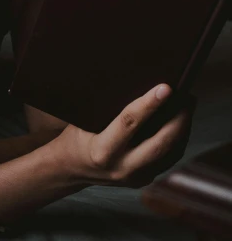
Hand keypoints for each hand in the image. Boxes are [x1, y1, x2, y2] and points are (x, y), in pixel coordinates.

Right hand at [58, 84, 194, 189]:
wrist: (73, 168)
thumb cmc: (77, 136)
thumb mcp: (84, 119)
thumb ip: (108, 108)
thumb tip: (136, 80)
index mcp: (102, 150)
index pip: (130, 123)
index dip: (149, 104)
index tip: (166, 87)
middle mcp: (121, 167)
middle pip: (160, 144)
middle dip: (179, 119)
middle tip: (187, 96)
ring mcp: (135, 177)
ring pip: (170, 154)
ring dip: (183, 129)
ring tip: (187, 104)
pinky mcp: (144, 179)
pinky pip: (168, 159)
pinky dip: (177, 140)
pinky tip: (180, 123)